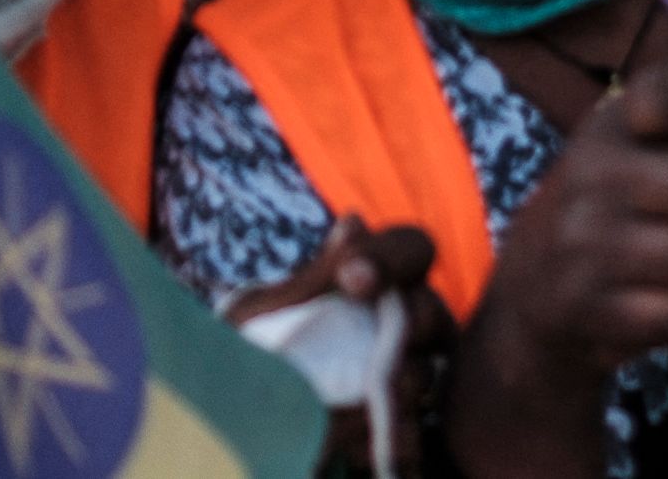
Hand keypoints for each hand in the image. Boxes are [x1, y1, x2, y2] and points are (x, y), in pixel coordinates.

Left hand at [227, 218, 449, 477]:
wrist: (234, 417)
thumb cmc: (249, 350)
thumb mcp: (267, 312)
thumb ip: (315, 277)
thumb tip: (356, 221)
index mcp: (371, 279)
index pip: (412, 248)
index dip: (391, 258)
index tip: (351, 278)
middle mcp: (399, 322)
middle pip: (433, 312)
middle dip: (411, 321)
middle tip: (377, 341)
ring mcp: (403, 378)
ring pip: (426, 374)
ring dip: (399, 383)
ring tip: (362, 397)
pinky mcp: (394, 431)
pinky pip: (412, 436)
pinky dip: (389, 439)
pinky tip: (352, 444)